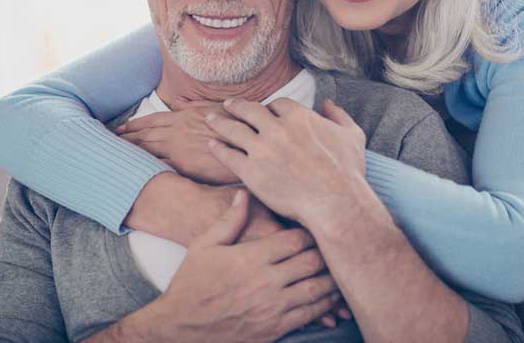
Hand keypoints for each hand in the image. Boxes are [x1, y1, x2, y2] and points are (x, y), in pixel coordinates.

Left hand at [116, 100, 240, 184]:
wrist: (251, 139)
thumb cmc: (236, 124)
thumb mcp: (215, 110)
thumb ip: (194, 107)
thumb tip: (178, 103)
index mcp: (184, 116)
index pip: (152, 120)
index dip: (134, 125)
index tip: (120, 129)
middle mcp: (178, 130)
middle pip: (144, 135)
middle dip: (124, 139)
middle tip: (106, 143)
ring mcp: (180, 147)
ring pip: (147, 149)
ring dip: (128, 152)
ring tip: (111, 156)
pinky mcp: (185, 164)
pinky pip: (158, 165)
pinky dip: (142, 167)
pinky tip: (131, 171)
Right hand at [152, 191, 341, 342]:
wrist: (180, 327)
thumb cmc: (191, 283)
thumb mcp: (204, 245)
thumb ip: (229, 220)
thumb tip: (245, 194)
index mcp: (251, 257)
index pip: (296, 240)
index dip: (311, 232)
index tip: (317, 226)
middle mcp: (266, 282)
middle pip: (312, 262)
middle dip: (326, 252)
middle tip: (337, 244)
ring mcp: (272, 308)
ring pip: (316, 290)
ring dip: (332, 280)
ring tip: (343, 269)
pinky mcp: (274, 329)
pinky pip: (309, 316)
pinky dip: (325, 306)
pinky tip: (332, 300)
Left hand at [206, 98, 366, 225]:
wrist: (335, 203)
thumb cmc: (347, 172)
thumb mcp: (352, 136)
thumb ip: (339, 116)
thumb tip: (327, 104)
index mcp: (299, 117)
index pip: (277, 105)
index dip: (269, 107)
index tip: (263, 111)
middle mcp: (277, 128)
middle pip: (250, 111)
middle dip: (237, 106)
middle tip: (227, 105)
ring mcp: (262, 149)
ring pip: (234, 130)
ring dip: (220, 123)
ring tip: (210, 120)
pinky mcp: (251, 171)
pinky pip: (228, 155)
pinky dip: (218, 148)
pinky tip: (212, 145)